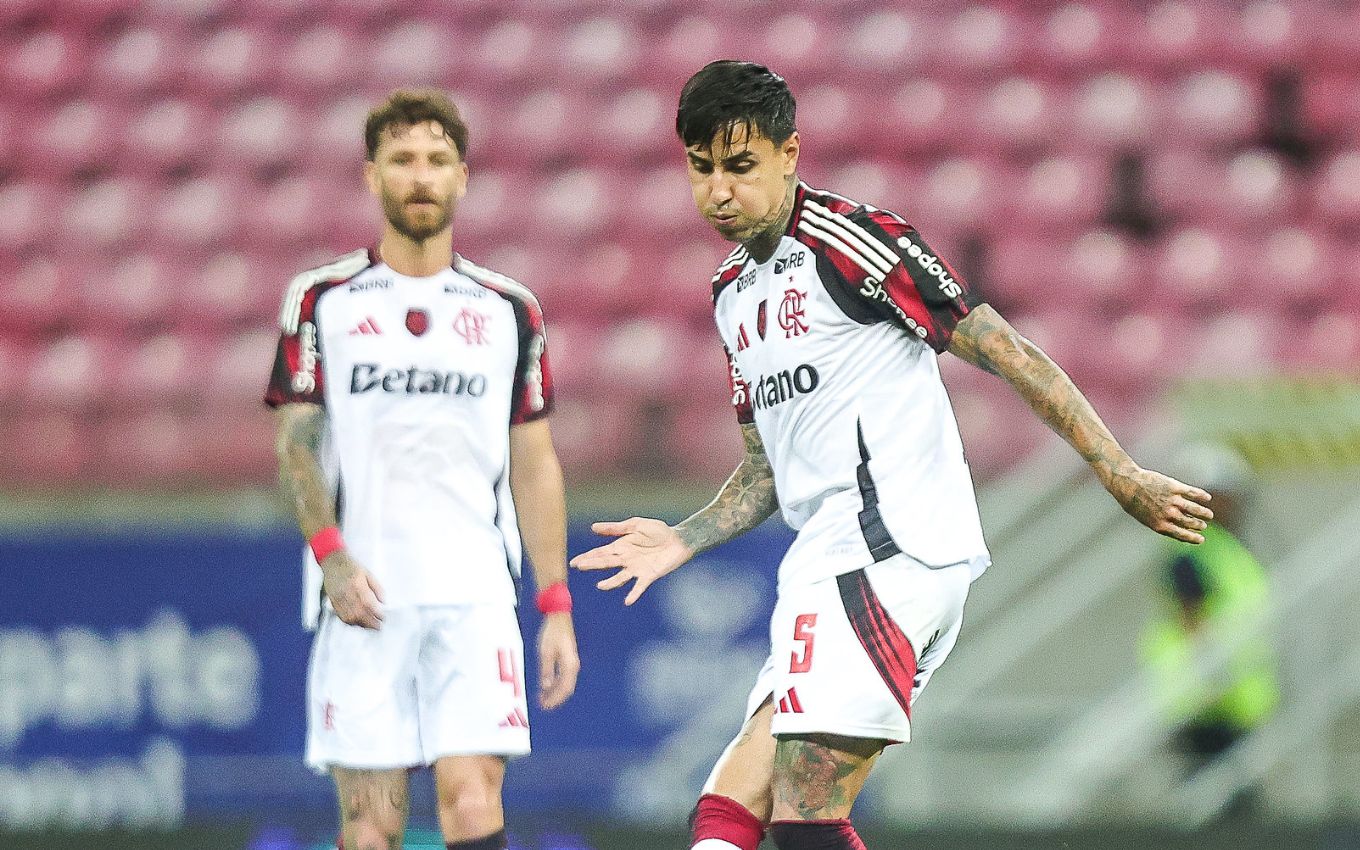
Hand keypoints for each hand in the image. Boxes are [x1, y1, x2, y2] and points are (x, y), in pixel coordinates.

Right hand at [320, 550, 384, 628]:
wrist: (333, 562)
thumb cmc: (351, 566)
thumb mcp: (368, 573)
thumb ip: (377, 587)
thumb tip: (383, 601)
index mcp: (357, 583)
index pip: (368, 603)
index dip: (376, 613)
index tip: (383, 617)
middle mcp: (347, 592)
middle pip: (359, 612)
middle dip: (370, 622)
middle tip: (378, 626)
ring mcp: (338, 598)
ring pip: (349, 616)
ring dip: (361, 624)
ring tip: (370, 626)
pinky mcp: (333, 602)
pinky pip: (341, 616)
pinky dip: (350, 622)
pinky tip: (357, 623)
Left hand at [537, 613, 579, 709]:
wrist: (559, 618)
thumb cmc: (552, 633)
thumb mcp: (546, 651)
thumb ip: (546, 670)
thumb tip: (545, 687)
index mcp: (569, 665)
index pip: (564, 688)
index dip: (554, 699)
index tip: (544, 706)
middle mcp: (573, 666)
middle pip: (566, 689)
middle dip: (555, 699)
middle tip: (543, 706)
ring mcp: (572, 663)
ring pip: (565, 684)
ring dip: (555, 693)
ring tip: (543, 699)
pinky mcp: (568, 660)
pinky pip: (563, 677)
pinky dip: (555, 684)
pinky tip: (546, 687)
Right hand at [570, 517, 692, 604]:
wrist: (679, 539)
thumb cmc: (658, 531)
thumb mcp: (636, 525)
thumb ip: (616, 528)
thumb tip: (593, 527)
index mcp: (621, 547)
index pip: (601, 552)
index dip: (588, 557)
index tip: (574, 562)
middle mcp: (626, 559)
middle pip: (606, 563)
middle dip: (592, 565)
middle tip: (578, 566)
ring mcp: (636, 569)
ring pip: (619, 577)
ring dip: (610, 582)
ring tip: (601, 585)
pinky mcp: (649, 575)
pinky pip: (639, 586)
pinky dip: (633, 593)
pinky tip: (628, 601)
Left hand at [1105, 463, 1213, 543]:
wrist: (1127, 483)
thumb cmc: (1133, 502)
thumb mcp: (1144, 518)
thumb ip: (1160, 523)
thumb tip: (1177, 528)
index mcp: (1160, 525)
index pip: (1182, 534)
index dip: (1193, 538)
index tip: (1202, 539)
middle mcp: (1168, 514)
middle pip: (1190, 522)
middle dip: (1198, 525)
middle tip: (1203, 525)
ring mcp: (1172, 500)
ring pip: (1194, 509)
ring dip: (1203, 513)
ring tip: (1209, 515)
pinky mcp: (1174, 487)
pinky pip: (1192, 493)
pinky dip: (1202, 496)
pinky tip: (1207, 498)